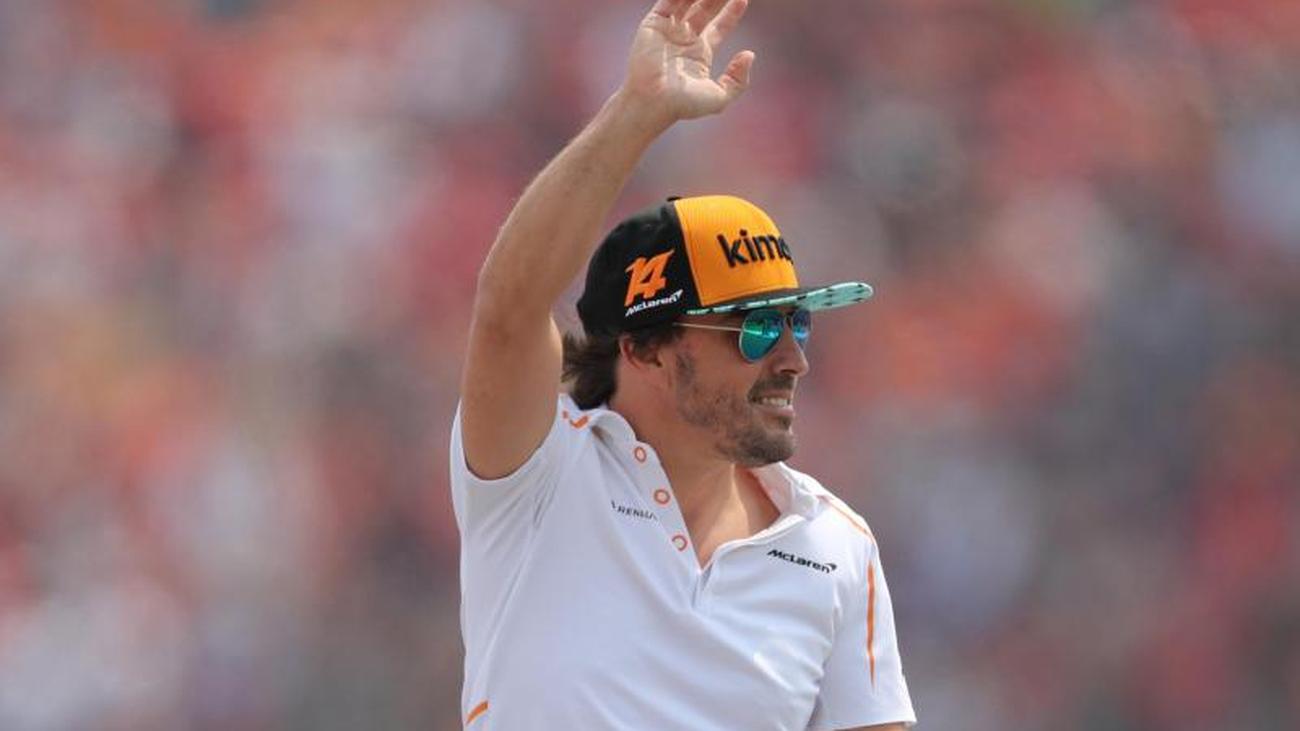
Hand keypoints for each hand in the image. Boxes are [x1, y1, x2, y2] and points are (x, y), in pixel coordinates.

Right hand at [622, 0, 755, 124]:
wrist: (653, 102)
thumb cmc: (683, 105)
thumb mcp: (719, 98)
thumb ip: (738, 80)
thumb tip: (749, 55)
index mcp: (700, 53)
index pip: (720, 26)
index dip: (732, 12)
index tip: (743, 0)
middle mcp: (685, 39)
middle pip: (705, 9)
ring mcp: (669, 30)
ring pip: (688, 2)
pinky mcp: (653, 24)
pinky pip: (668, 1)